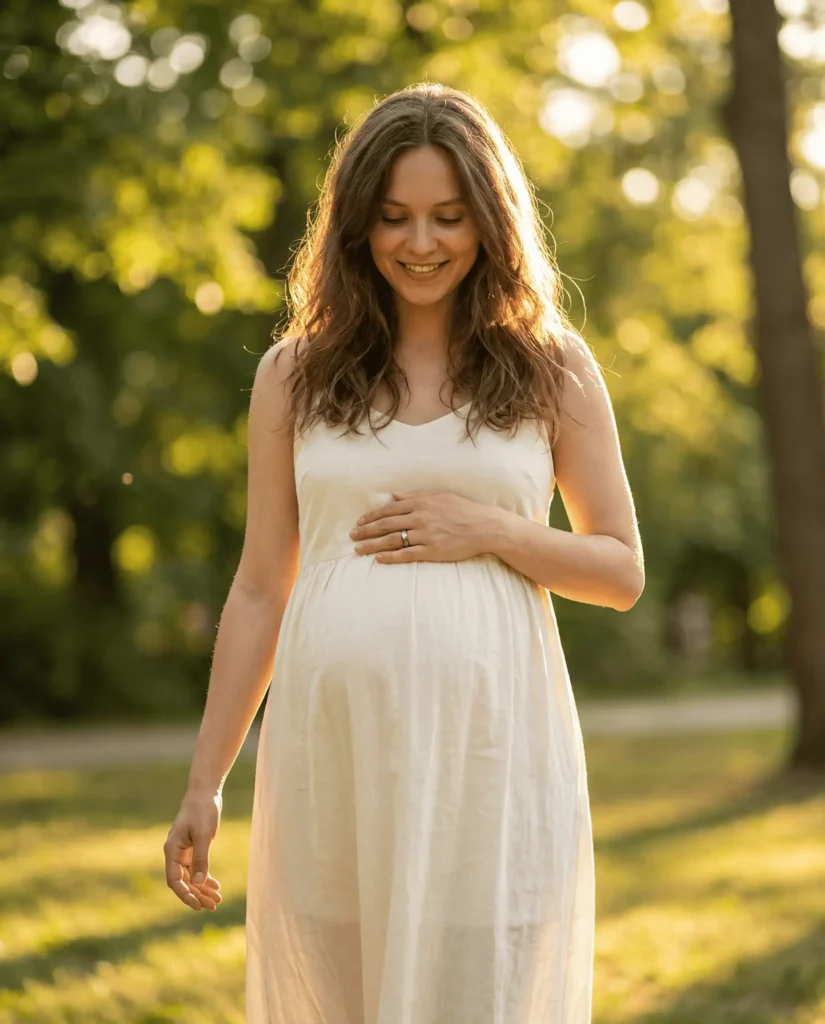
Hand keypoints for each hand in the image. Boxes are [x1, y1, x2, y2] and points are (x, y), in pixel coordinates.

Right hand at [164, 788, 223, 911]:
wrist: (205, 792)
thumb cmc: (202, 810)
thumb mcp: (203, 834)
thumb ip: (201, 858)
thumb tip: (199, 883)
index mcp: (172, 850)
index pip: (174, 880)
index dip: (185, 895)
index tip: (198, 906)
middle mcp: (175, 853)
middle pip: (184, 881)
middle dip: (197, 895)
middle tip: (213, 906)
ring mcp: (183, 851)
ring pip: (191, 877)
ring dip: (203, 889)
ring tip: (217, 900)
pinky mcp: (193, 848)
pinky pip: (197, 868)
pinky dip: (205, 877)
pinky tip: (216, 886)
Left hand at [349, 489, 500, 562]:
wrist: (484, 526)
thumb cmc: (463, 509)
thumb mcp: (439, 495)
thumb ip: (415, 496)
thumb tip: (394, 496)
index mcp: (421, 503)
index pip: (389, 510)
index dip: (372, 517)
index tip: (359, 522)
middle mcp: (420, 518)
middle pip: (386, 525)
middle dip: (366, 531)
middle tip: (352, 536)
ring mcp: (425, 535)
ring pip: (392, 540)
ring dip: (372, 545)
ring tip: (358, 549)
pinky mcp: (432, 551)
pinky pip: (406, 554)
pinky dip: (390, 557)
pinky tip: (378, 559)